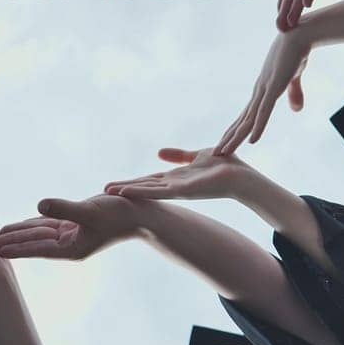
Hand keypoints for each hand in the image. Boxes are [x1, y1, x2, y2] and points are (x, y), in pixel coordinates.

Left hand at [0, 194, 143, 261]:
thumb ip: (64, 208)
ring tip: (2, 234)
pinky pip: (53, 224)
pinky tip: (29, 221)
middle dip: (14, 242)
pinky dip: (39, 223)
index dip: (16, 247)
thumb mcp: (89, 210)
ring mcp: (75, 235)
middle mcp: (71, 244)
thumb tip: (38, 205)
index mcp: (72, 248)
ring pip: (43, 233)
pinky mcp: (79, 225)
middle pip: (36, 242)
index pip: (38, 248)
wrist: (142, 215)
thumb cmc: (119, 214)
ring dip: (23, 233)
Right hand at [103, 147, 255, 200]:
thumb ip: (178, 156)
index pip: (148, 180)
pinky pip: (158, 191)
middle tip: (101, 192)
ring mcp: (177, 190)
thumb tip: (158, 152)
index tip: (112, 185)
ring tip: (108, 192)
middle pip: (143, 187)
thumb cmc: (223, 166)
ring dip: (128, 191)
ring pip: (147, 191)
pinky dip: (142, 192)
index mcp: (175, 178)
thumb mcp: (195, 156)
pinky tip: (127, 192)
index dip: (130, 182)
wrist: (242, 177)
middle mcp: (173, 186)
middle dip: (123, 189)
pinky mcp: (183, 190)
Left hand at [217, 29, 311, 155]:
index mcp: (262, 90)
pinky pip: (265, 111)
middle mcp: (259, 91)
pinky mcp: (274, 86)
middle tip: (216, 154)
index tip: (226, 143)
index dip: (236, 130)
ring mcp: (265, 89)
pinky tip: (252, 140)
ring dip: (236, 137)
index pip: (246, 115)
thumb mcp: (293, 78)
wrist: (299, 34)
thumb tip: (295, 110)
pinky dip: (258, 126)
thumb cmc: (295, 53)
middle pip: (241, 120)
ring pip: (249, 119)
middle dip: (229, 137)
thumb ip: (293, 94)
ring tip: (224, 151)